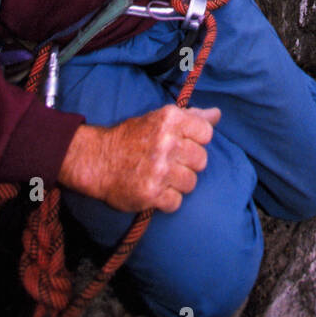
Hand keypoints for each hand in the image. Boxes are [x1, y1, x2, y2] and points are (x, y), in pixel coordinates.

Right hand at [59, 104, 220, 211]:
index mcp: (169, 120)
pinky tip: (155, 190)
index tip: (183, 143)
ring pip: (191, 183)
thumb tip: (218, 114)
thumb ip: (191, 117)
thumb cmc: (132, 138)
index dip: (197, 141)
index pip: (206, 133)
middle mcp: (166, 143)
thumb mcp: (160, 119)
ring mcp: (159, 169)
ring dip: (178, 183)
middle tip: (170, 162)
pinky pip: (176, 202)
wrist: (97, 160)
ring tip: (162, 177)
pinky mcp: (151, 193)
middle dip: (188, 164)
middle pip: (202, 160)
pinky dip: (167, 200)